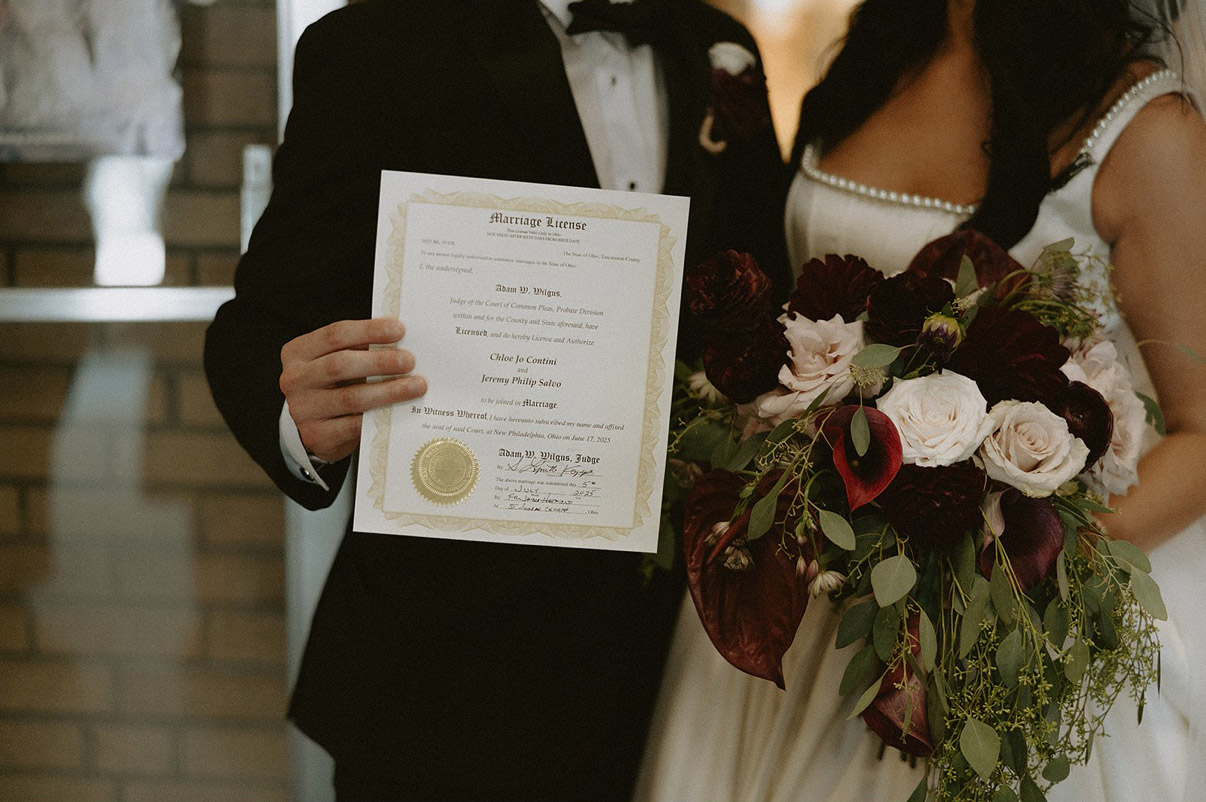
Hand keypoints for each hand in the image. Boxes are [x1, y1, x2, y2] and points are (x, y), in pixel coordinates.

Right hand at [280, 318, 425, 462]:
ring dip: (389, 391)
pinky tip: (401, 410)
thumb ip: (361, 349)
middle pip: (340, 364)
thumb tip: (402, 342)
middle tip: (410, 361)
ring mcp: (302, 410)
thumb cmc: (335, 384)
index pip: (335, 335)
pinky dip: (379, 416)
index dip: (369, 331)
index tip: (399, 330)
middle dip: (380, 361)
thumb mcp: (338, 360)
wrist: (317, 426)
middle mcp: (294, 379)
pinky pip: (353, 425)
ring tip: (417, 386)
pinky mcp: (316, 436)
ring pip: (351, 398)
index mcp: (298, 352)